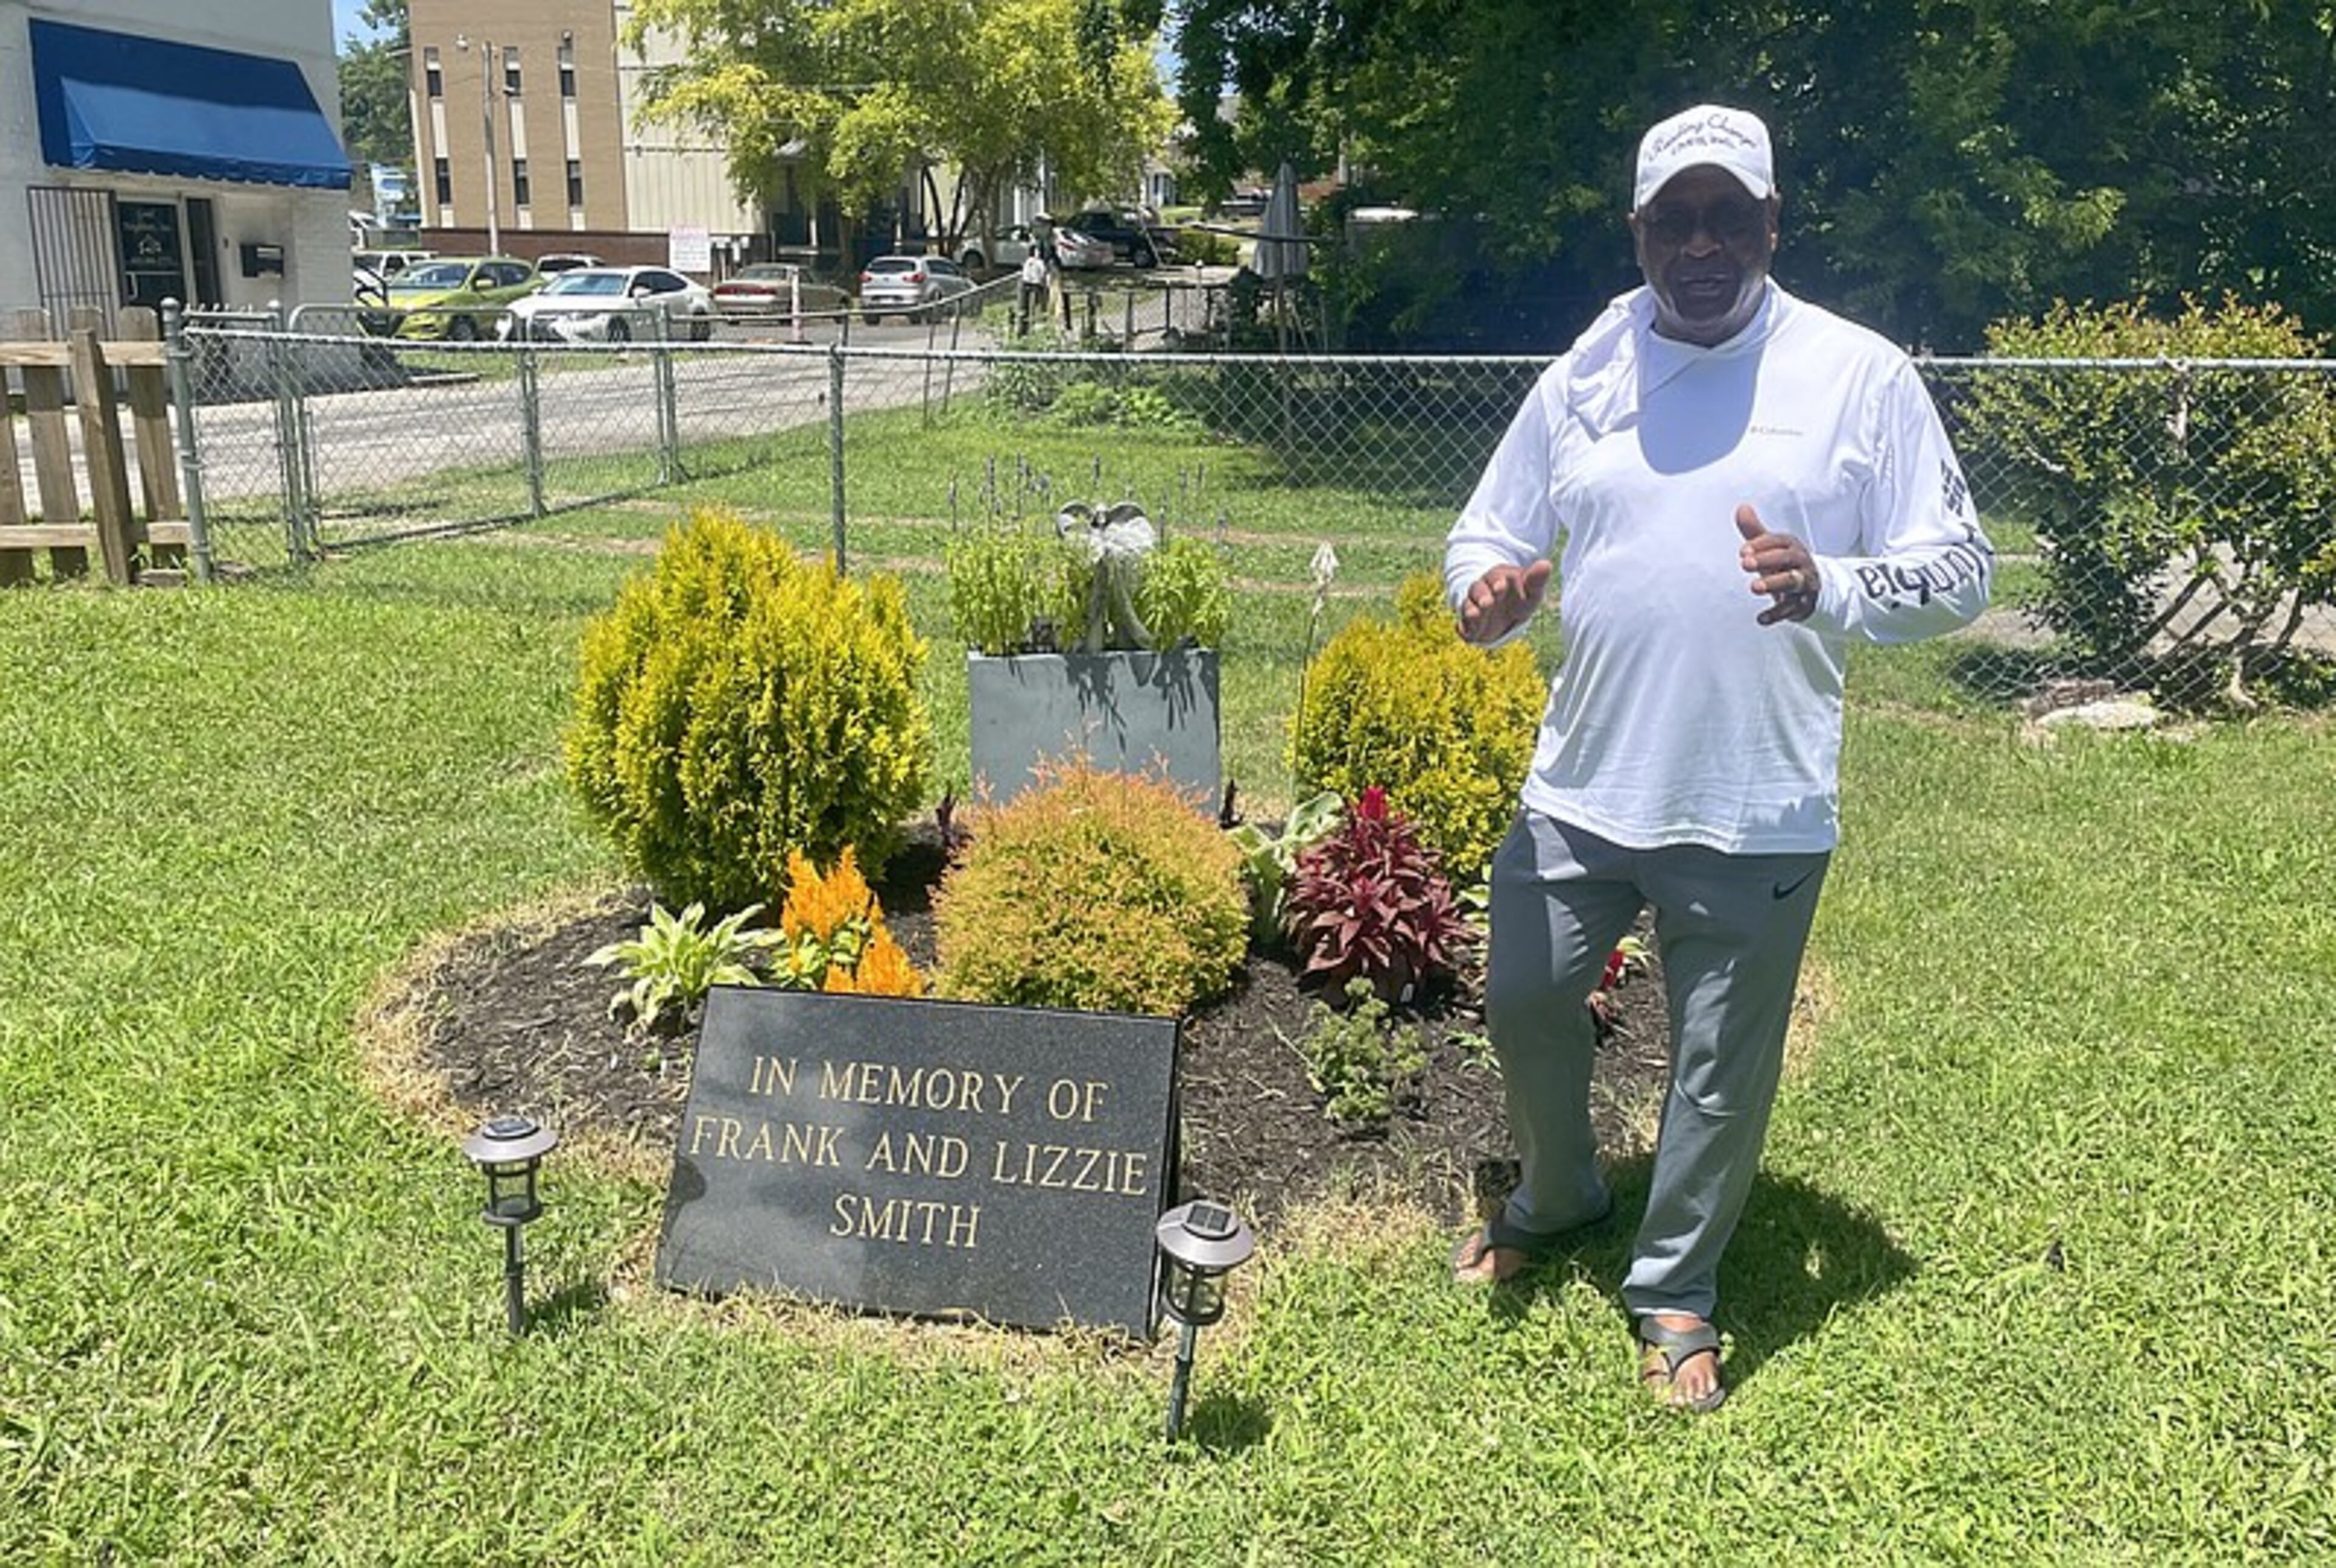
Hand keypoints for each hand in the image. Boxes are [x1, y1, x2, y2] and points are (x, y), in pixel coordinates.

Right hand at [1458, 560, 1551, 643]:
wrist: (1508, 617)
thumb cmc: (1522, 598)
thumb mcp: (1532, 591)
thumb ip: (1537, 580)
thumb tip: (1546, 564)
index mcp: (1497, 579)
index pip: (1493, 577)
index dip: (1496, 582)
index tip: (1502, 587)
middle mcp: (1482, 591)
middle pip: (1477, 589)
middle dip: (1481, 595)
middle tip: (1488, 603)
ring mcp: (1474, 608)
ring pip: (1468, 606)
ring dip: (1471, 610)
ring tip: (1475, 615)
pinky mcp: (1470, 624)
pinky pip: (1463, 626)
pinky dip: (1465, 629)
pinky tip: (1470, 634)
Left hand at [1735, 504, 1818, 624]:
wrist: (1813, 589)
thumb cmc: (1784, 564)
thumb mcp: (1771, 548)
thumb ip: (1755, 531)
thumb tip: (1741, 507)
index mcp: (1792, 547)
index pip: (1780, 541)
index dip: (1762, 544)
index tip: (1742, 551)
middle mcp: (1801, 563)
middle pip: (1787, 559)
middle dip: (1767, 560)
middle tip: (1744, 564)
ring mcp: (1804, 584)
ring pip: (1791, 583)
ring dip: (1773, 584)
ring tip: (1754, 587)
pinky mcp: (1803, 605)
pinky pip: (1790, 610)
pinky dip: (1776, 615)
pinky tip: (1760, 619)